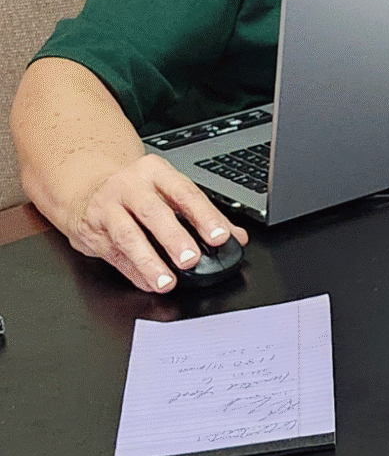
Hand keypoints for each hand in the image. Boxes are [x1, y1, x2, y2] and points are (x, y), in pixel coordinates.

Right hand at [55, 154, 246, 293]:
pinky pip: (114, 255)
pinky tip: (148, 283)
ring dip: (149, 262)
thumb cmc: (137, 190)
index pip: (185, 193)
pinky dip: (133, 272)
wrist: (85, 185)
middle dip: (174, 238)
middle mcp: (129, 188)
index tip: (220, 236)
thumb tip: (236, 237)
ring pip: (128, 236)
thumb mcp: (168, 190)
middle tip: (192, 260)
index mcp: (156, 173)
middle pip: (153, 213)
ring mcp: (106, 209)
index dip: (204, 216)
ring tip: (167, 281)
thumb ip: (203, 214)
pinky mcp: (91, 232)